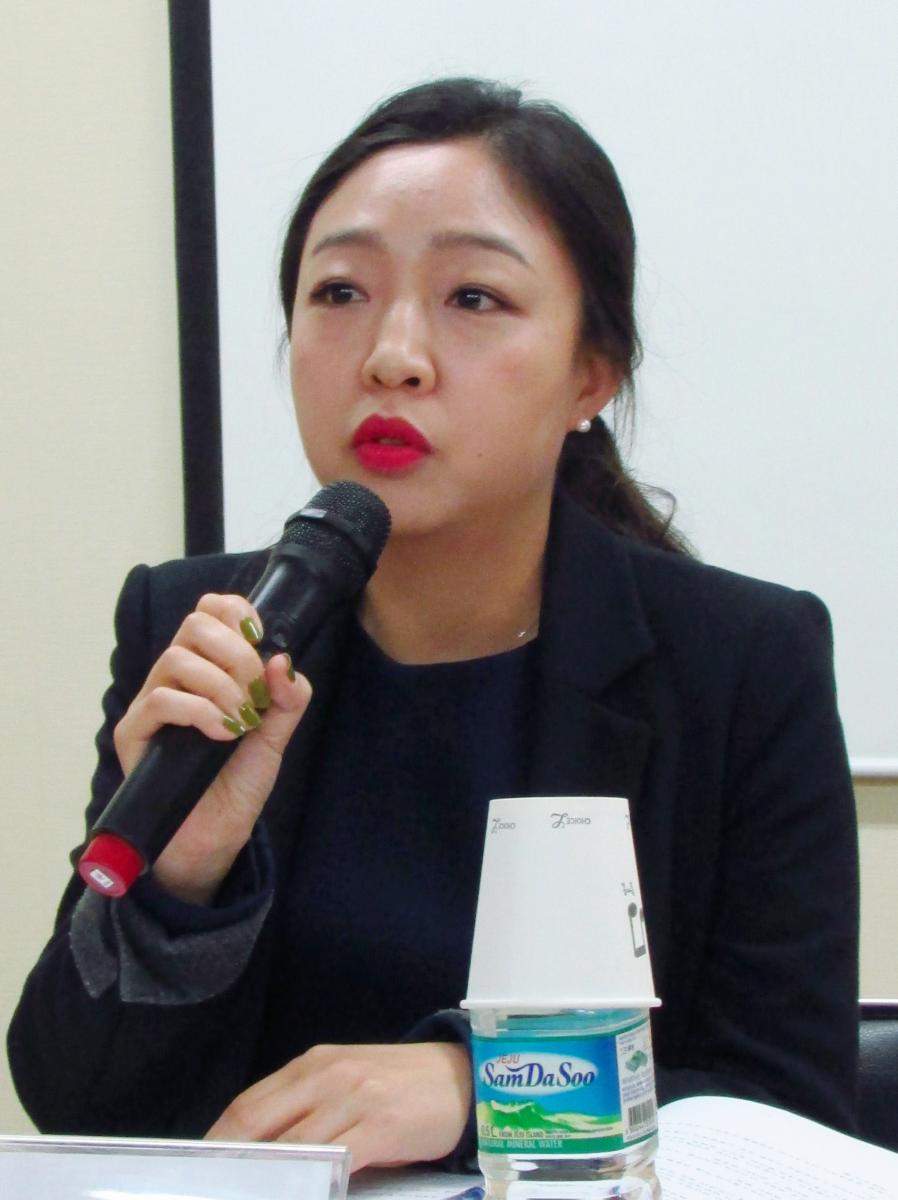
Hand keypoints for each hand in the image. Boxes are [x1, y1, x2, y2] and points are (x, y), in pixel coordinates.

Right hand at [113, 593, 311, 902]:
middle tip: (254, 694)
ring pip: (177, 658)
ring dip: (221, 685)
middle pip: (194, 624)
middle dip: (236, 653)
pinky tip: (222, 733)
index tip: (261, 642)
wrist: (215, 836)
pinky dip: (200, 710)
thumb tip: (284, 660)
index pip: (210, 610)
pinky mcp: (133, 732)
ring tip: (240, 720)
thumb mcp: (275, 735)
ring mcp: (151, 702)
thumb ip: (288, 698)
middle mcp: (175, 676)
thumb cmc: (238, 782)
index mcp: (208, 666)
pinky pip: (161, 699)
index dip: (237, 613)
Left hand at [206, 1042, 471, 1170]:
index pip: (249, 1104)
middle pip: (258, 1122)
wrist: (463, 1076)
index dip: (218, 1139)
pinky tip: (298, 1194)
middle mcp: (327, 1075)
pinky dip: (310, 1183)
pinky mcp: (380, 1126)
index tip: (199, 1169)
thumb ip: (308, 1107)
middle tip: (209, 1187)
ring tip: (245, 1194)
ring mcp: (353, 1098)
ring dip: (264, 1178)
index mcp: (313, 1064)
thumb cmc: (401, 1085)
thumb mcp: (348, 1082)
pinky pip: (333, 1161)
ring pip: (291, 1146)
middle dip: (229, 1161)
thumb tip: (263, 1151)